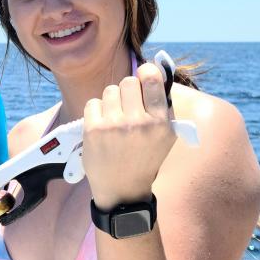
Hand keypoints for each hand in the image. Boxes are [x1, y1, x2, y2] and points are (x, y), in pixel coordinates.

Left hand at [81, 62, 176, 207]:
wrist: (123, 190)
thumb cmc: (144, 159)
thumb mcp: (166, 136)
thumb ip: (164, 105)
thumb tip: (156, 70)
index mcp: (160, 122)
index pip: (152, 79)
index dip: (146, 71)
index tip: (143, 74)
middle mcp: (138, 122)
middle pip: (128, 82)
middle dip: (127, 91)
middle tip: (127, 106)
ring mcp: (114, 126)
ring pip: (109, 91)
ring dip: (111, 101)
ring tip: (114, 118)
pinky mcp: (94, 130)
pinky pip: (93, 103)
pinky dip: (96, 111)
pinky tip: (101, 126)